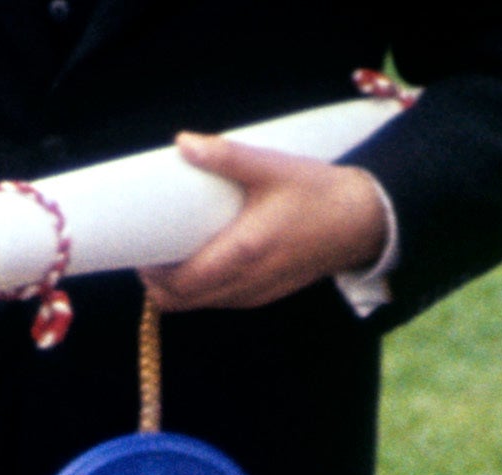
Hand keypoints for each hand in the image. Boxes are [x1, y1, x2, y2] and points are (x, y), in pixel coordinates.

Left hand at [141, 137, 390, 311]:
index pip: (180, 286)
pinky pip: (222, 299)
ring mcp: (257, 294)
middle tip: (148, 250)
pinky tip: (202, 258)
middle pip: (183, 303)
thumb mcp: (271, 168)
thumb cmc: (317, 193)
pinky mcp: (266, 294)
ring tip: (171, 251)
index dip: (151, 276)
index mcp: (242, 254)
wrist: (364, 222)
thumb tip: (182, 143)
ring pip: (202, 304)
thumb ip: (226, 157)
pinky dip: (203, 286)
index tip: (137, 252)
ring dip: (181, 286)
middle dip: (158, 284)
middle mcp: (247, 283)